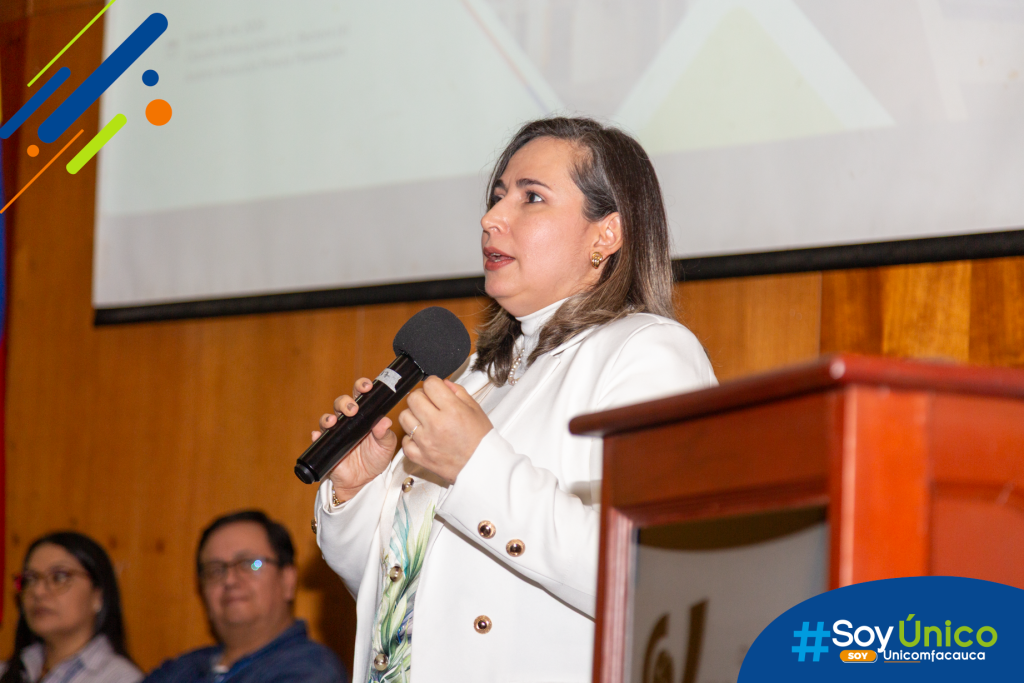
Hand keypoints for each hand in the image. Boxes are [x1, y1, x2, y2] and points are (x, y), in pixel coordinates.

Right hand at [314, 377, 397, 502]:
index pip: (360, 395)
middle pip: (341, 404)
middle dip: (345, 402)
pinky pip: (317, 439)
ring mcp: (335, 433)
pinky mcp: (326, 447)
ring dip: (328, 418)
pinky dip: (316, 436)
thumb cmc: (376, 458)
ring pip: (327, 419)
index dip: (361, 387)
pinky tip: (317, 436)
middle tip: (352, 409)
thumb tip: (385, 421)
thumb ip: (385, 434)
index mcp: (364, 415)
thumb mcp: (386, 446)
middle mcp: (347, 421)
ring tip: (333, 422)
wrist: (364, 482)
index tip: (367, 386)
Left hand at [397, 377, 492, 483]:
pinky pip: (405, 441)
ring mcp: (425, 441)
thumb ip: (458, 392)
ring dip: (413, 415)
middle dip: (422, 396)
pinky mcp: (420, 456)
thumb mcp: (475, 409)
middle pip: (413, 398)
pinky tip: (423, 436)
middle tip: (430, 403)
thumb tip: (443, 383)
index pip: (430, 384)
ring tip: (425, 420)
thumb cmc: (481, 440)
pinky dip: (411, 437)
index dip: (433, 383)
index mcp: (452, 410)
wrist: (482, 466)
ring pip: (404, 417)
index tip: (436, 388)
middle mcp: (436, 424)